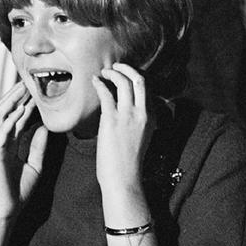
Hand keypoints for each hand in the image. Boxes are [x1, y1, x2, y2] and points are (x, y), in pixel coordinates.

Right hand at [0, 82, 46, 220]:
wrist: (6, 212)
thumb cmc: (17, 192)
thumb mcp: (34, 165)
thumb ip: (37, 146)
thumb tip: (44, 127)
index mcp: (6, 144)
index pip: (15, 117)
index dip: (25, 103)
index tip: (37, 90)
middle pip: (6, 111)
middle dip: (16, 95)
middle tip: (29, 81)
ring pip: (1, 116)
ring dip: (12, 101)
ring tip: (24, 88)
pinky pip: (1, 132)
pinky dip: (11, 120)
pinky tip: (21, 110)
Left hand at [92, 63, 149, 201]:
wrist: (123, 179)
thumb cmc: (128, 163)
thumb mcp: (140, 139)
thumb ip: (137, 123)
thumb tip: (125, 114)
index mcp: (151, 118)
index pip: (147, 90)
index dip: (135, 79)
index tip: (124, 76)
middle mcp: (142, 113)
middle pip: (140, 80)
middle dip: (127, 68)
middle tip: (116, 66)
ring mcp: (128, 115)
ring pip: (124, 82)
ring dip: (113, 73)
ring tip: (104, 72)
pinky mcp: (112, 119)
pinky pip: (106, 93)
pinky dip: (99, 83)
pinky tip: (94, 81)